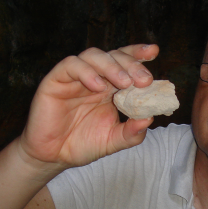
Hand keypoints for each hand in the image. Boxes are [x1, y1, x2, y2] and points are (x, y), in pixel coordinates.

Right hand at [19, 44, 158, 169]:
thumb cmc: (83, 144)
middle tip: (144, 79)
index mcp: (111, 87)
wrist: (53, 156)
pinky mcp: (56, 80)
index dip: (138, 54)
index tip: (154, 51)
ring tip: (124, 83)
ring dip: (112, 66)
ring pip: (93, 55)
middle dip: (131, 64)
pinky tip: (97, 86)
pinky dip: (86, 71)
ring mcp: (75, 77)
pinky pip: (71, 66)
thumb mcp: (113, 141)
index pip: (126, 63)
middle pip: (114, 56)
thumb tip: (149, 119)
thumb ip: (131, 133)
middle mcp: (95, 77)